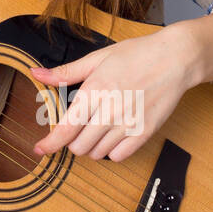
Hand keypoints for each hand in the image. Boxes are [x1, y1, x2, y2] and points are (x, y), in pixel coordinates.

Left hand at [28, 24, 200, 162]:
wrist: (175, 59)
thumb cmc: (136, 55)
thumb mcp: (97, 58)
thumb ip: (66, 72)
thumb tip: (37, 74)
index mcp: (95, 90)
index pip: (66, 128)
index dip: (50, 143)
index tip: (40, 150)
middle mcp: (110, 110)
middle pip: (79, 146)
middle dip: (73, 141)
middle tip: (79, 128)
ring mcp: (129, 124)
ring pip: (98, 153)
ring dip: (92, 146)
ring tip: (98, 128)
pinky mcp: (145, 133)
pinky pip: (119, 156)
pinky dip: (112, 151)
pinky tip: (113, 135)